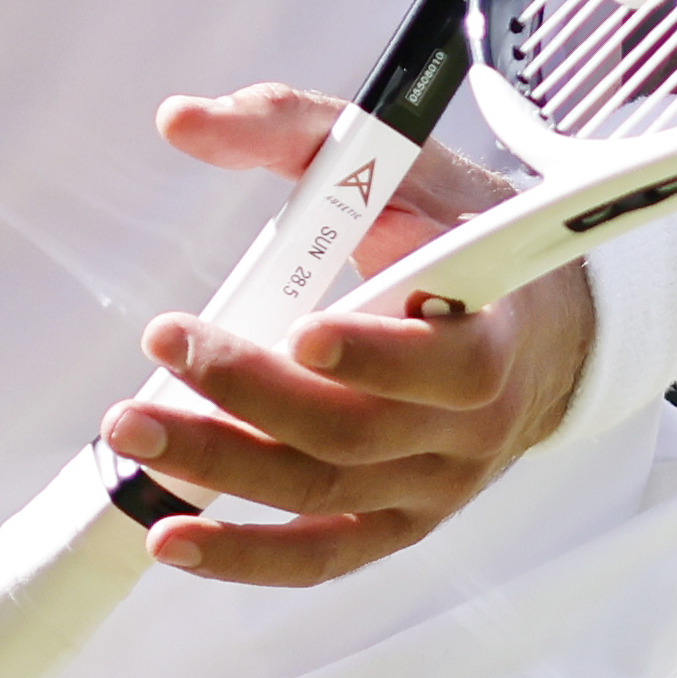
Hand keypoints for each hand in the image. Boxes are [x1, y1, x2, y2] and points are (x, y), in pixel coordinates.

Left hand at [115, 78, 599, 587]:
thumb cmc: (458, 236)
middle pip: (356, 430)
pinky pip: (320, 555)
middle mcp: (473, 426)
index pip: (449, 362)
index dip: (377, 356)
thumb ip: (293, 128)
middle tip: (164, 344)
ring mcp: (434, 486)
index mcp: (497, 330)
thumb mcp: (402, 162)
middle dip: (249, 392)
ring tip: (132, 430)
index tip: (302, 331)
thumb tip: (180, 121)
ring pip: (323, 492)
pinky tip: (170, 540)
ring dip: (220, 466)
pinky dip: (242, 556)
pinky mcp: (397, 524)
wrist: (544, 328)